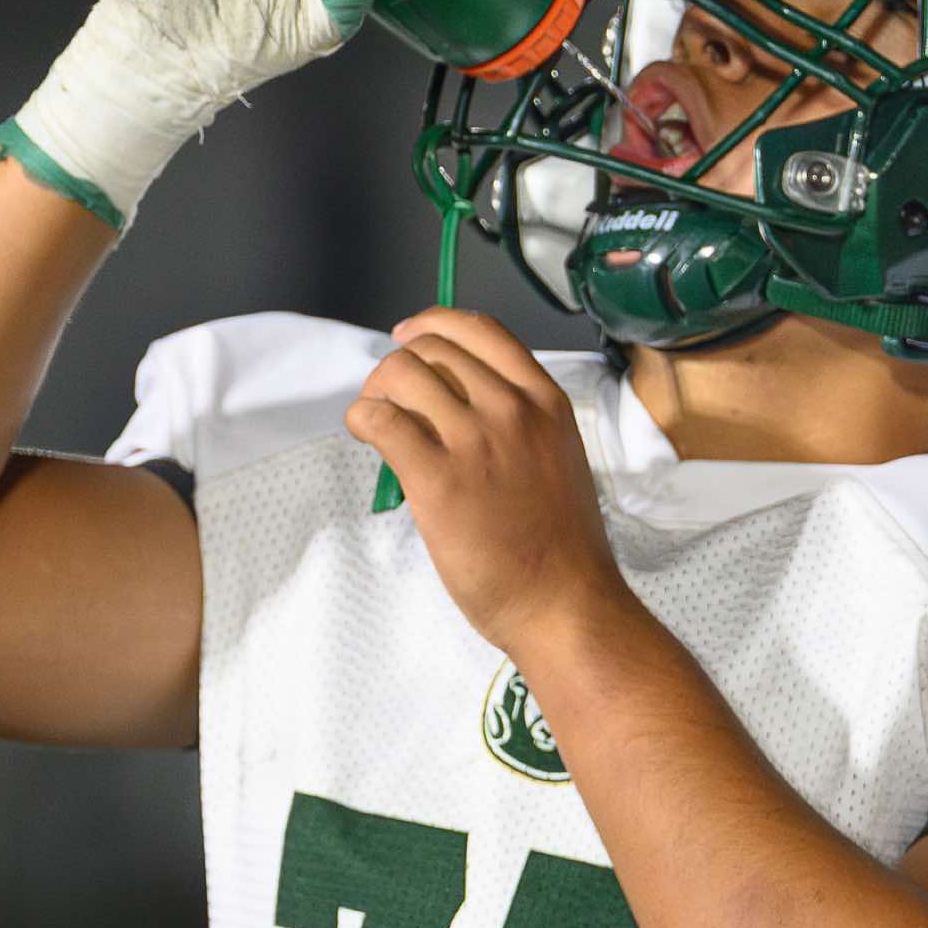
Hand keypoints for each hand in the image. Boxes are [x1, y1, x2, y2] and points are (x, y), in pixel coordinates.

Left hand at [344, 307, 627, 655]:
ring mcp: (474, 440)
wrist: (566, 604)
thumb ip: (517, 422)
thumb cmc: (562, 545)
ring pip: (400, 375)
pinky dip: (362, 420)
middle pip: (431, 348)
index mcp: (544, 400)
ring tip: (377, 421)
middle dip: (398, 365)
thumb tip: (456, 404)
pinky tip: (366, 438)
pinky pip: (379, 420)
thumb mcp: (555, 456)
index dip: (434, 324)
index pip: (480, 329)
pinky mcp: (437, 478)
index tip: (409, 337)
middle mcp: (510, 408)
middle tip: (389, 399)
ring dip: (377, 392)